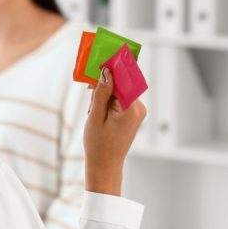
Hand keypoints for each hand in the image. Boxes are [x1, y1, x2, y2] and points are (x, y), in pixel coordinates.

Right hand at [83, 68, 146, 195]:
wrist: (105, 165)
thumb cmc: (99, 144)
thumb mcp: (95, 116)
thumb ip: (101, 93)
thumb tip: (106, 72)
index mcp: (132, 109)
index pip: (124, 79)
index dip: (111, 70)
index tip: (98, 63)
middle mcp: (139, 107)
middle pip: (121, 84)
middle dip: (103, 86)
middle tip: (89, 96)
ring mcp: (137, 111)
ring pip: (118, 91)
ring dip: (103, 95)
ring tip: (94, 112)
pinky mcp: (132, 113)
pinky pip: (119, 99)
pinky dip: (107, 101)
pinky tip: (98, 113)